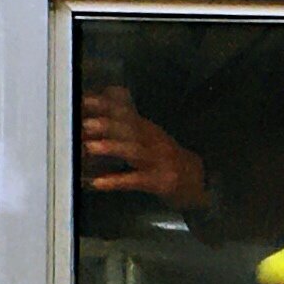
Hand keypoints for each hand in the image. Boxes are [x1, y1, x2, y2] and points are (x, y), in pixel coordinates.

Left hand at [81, 87, 207, 211]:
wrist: (199, 180)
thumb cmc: (166, 159)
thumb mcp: (150, 137)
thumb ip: (128, 121)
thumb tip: (105, 101)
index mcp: (148, 129)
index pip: (126, 112)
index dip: (105, 105)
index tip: (84, 100)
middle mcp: (154, 141)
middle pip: (130, 129)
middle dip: (107, 124)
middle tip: (85, 123)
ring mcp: (159, 161)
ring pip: (134, 151)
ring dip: (112, 147)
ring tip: (89, 147)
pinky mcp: (161, 181)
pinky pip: (136, 180)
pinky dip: (116, 181)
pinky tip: (98, 183)